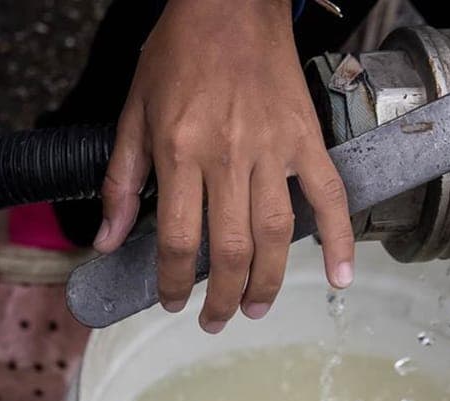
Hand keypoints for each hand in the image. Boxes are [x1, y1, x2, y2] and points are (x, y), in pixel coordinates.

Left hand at [97, 0, 354, 331]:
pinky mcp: (305, 138)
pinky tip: (341, 276)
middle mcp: (229, 157)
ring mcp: (273, 149)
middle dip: (223, 297)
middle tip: (215, 321)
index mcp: (181, 152)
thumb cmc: (177, 53)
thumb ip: (121, 182)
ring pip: (276, 233)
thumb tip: (109, 241)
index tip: (171, 302)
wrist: (230, 2)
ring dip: (268, 282)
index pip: (179, 239)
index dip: (174, 281)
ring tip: (256, 309)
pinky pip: (328, 195)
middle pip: (231, 248)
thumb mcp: (132, 113)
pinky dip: (339, 238)